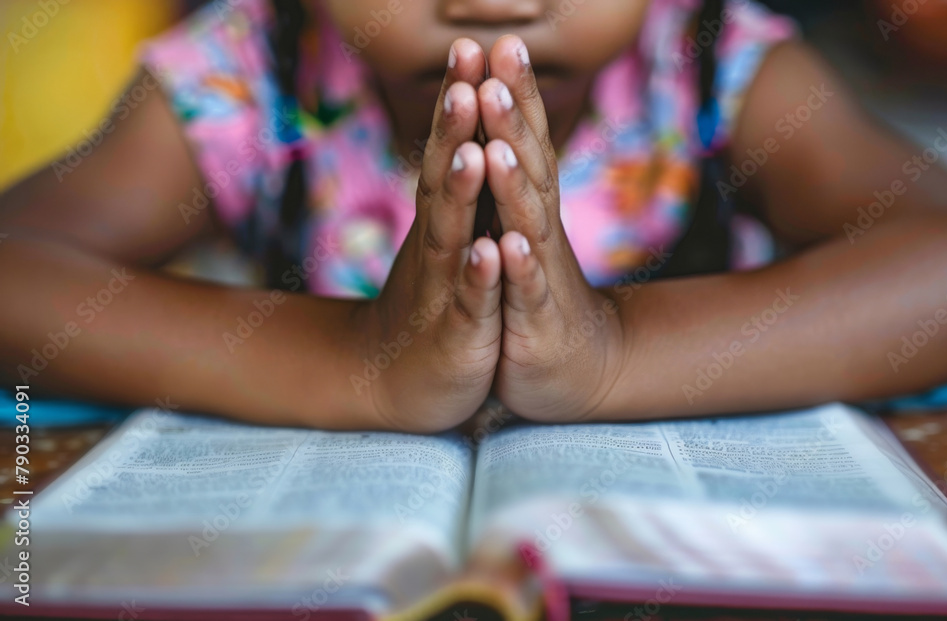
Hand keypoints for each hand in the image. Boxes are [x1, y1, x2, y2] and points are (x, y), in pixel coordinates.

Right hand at [360, 39, 501, 432]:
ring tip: (470, 146)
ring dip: (459, 188)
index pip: (451, 149)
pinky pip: (468, 302)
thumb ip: (458, 194)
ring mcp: (444, 286)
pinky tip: (485, 252)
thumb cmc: (434, 306)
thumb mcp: (449, 244)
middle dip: (456, 120)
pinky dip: (476, 277)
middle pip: (444, 172)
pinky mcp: (458, 333)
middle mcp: (439, 243)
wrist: (398, 382)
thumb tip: (466, 136)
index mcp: (444, 220)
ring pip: (451, 231)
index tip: (476, 44)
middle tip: (465, 62)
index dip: (463, 100)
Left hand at [478, 36, 626, 421]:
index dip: (512, 95)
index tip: (497, 42)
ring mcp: (540, 277)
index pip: (523, 144)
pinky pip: (526, 294)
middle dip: (513, 115)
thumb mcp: (522, 234)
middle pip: (530, 167)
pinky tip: (509, 244)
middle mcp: (540, 234)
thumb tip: (502, 127)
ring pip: (529, 223)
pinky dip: (517, 269)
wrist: (574, 371)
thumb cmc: (536, 295)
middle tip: (500, 61)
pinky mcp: (535, 324)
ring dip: (513, 182)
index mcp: (529, 212)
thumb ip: (514, 185)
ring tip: (497, 142)